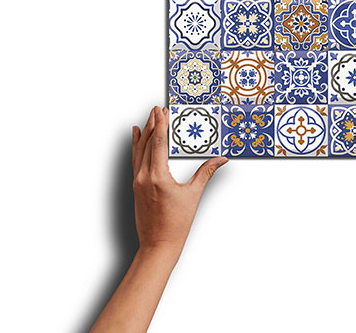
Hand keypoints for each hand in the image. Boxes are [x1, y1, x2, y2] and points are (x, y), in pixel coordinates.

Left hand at [131, 106, 227, 251]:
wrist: (158, 245)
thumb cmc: (176, 225)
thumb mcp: (193, 196)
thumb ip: (206, 173)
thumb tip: (220, 159)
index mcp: (158, 177)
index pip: (158, 144)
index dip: (160, 125)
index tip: (162, 111)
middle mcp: (144, 177)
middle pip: (146, 144)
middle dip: (152, 124)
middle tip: (157, 109)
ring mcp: (138, 182)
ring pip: (138, 151)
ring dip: (143, 133)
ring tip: (147, 119)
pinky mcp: (136, 187)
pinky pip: (135, 161)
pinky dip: (136, 147)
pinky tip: (136, 139)